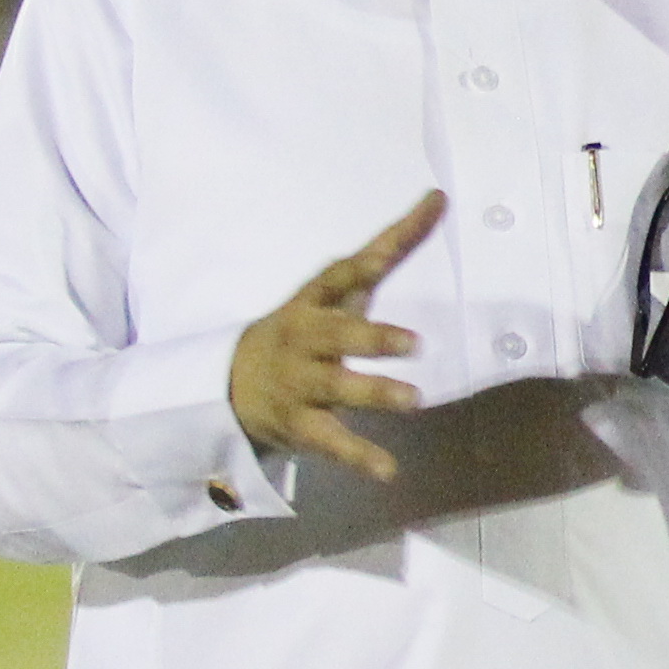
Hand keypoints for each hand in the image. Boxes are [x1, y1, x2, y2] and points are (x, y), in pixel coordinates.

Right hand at [228, 192, 441, 479]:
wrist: (229, 384)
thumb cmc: (304, 329)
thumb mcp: (334, 292)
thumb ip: (387, 251)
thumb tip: (438, 198)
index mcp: (312, 303)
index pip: (340, 275)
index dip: (370, 259)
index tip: (390, 252)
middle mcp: (304, 340)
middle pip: (336, 336)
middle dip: (371, 338)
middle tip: (413, 342)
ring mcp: (300, 383)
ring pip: (337, 388)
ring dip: (374, 394)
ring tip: (413, 400)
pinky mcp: (300, 424)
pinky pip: (332, 442)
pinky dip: (359, 457)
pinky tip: (388, 471)